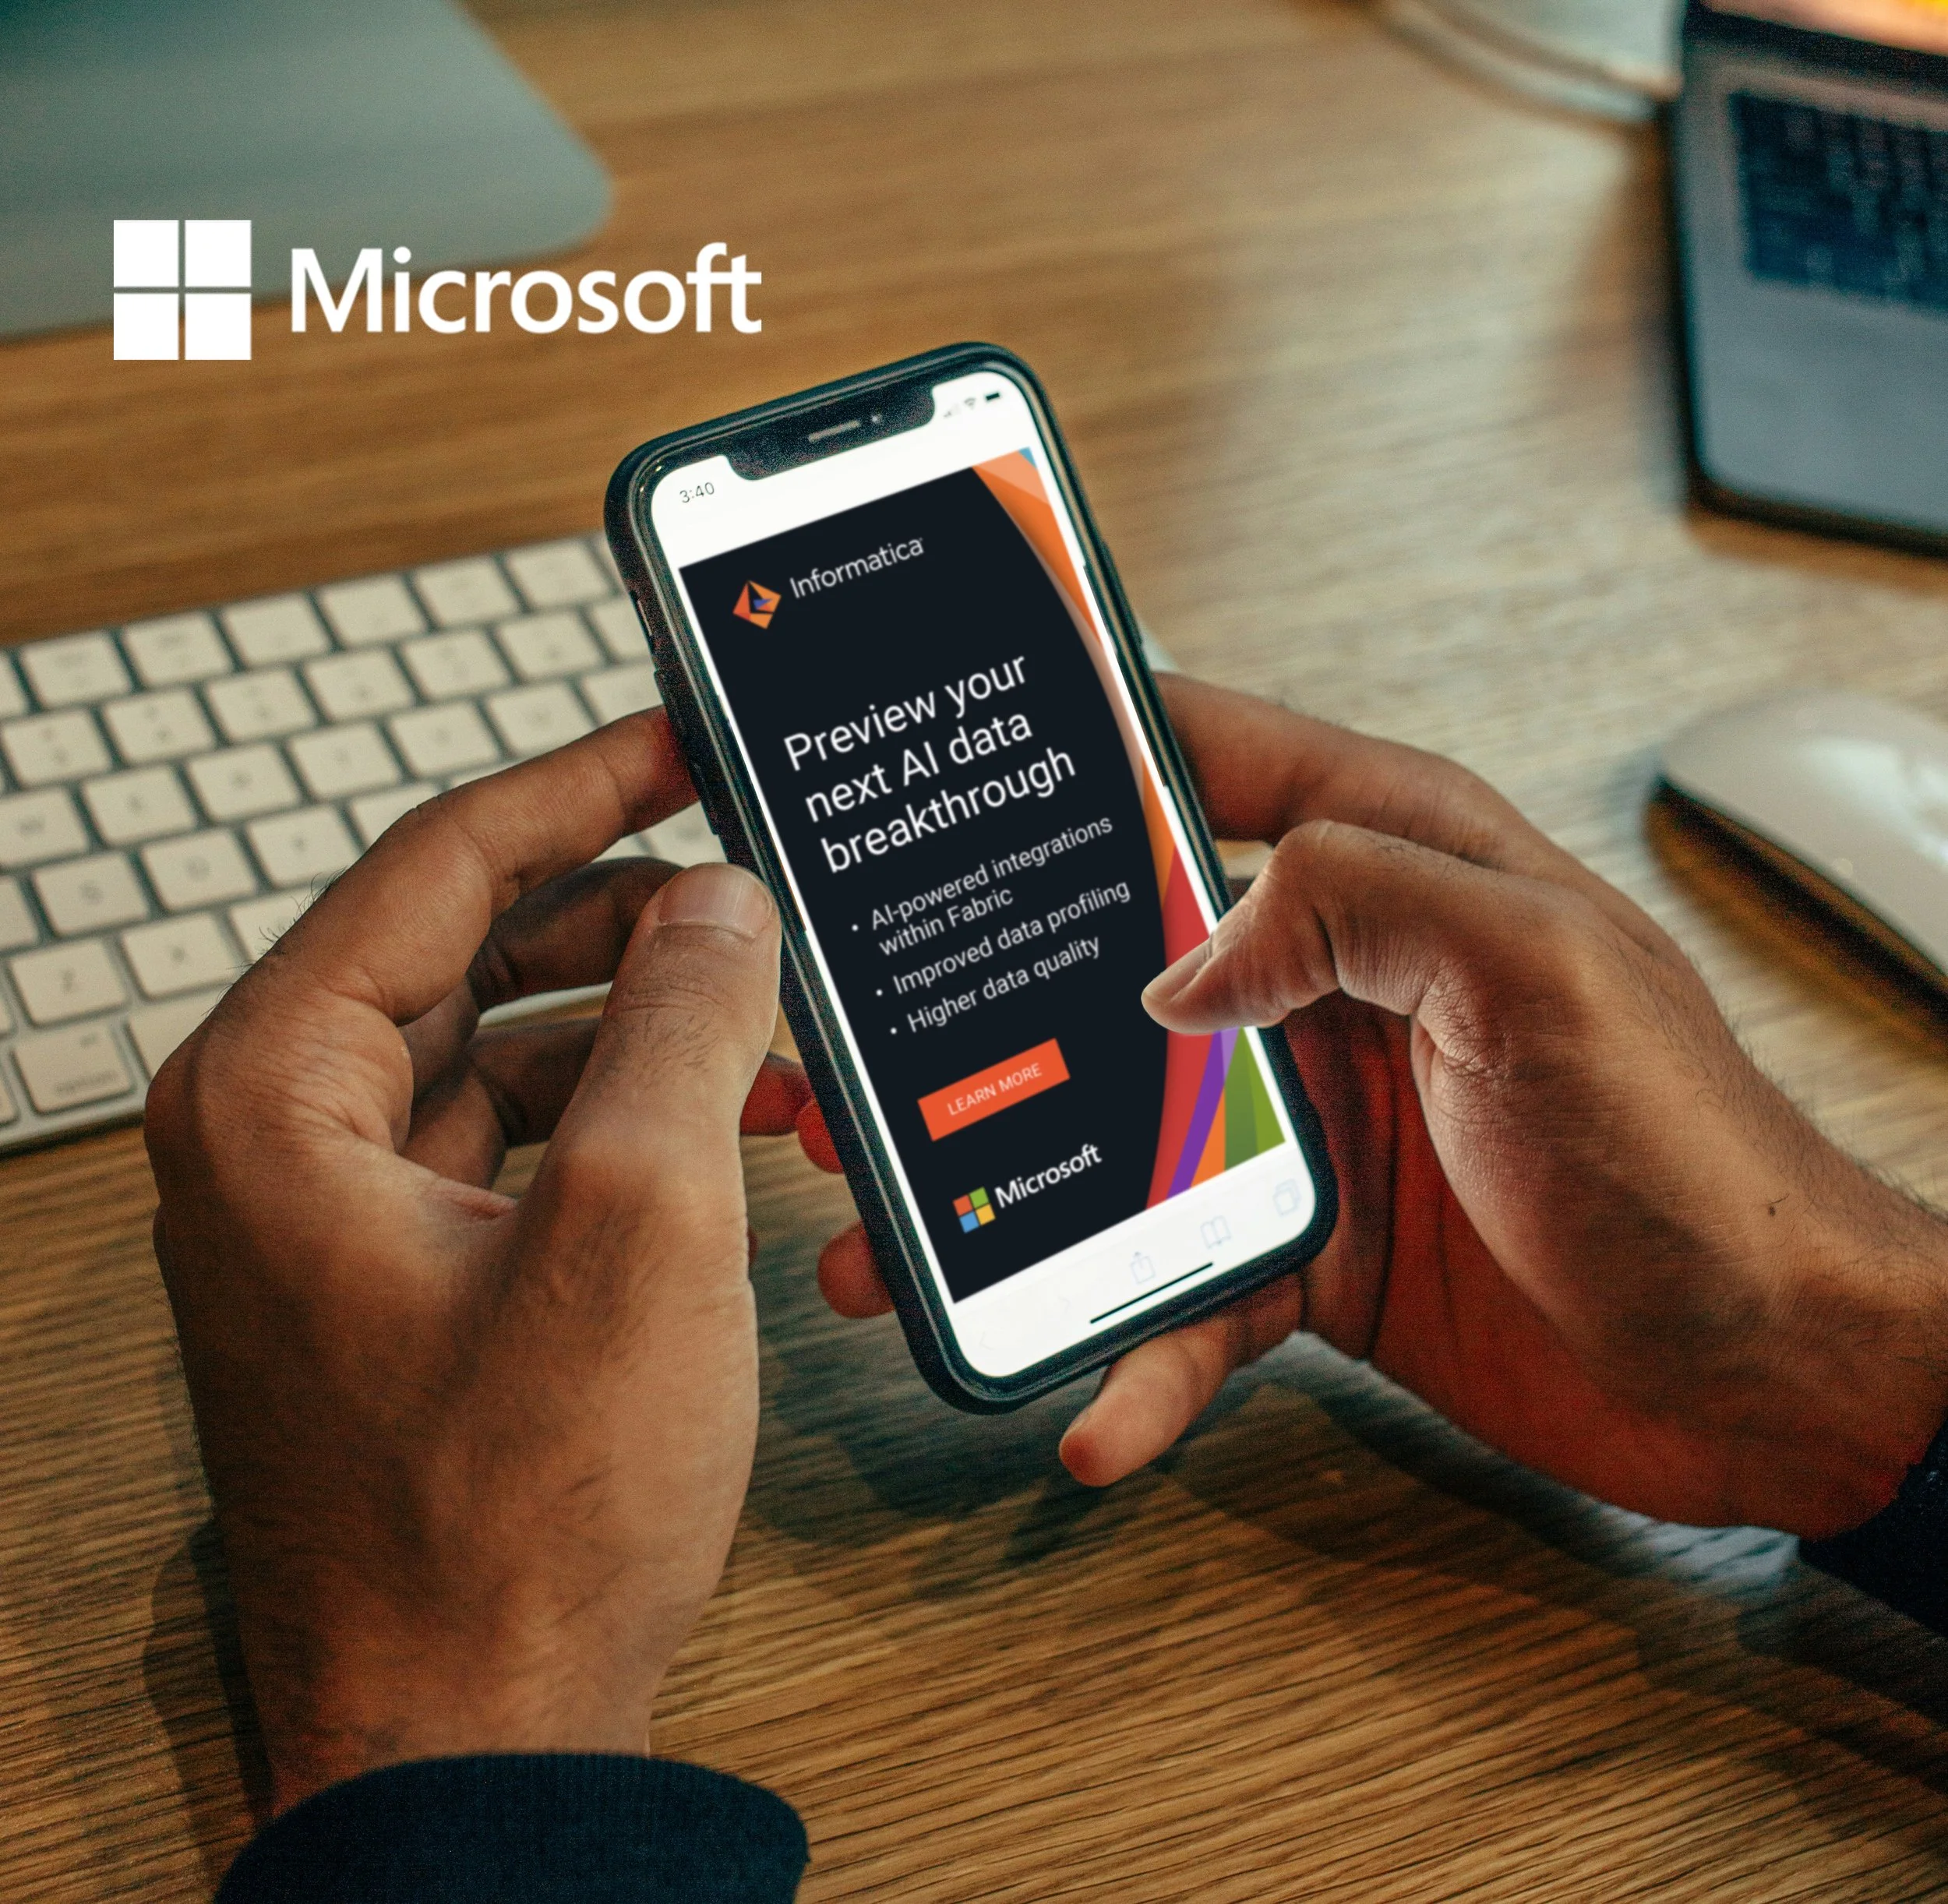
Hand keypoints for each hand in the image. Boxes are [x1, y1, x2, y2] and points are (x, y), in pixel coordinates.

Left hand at [147, 713, 803, 1812]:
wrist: (475, 1739)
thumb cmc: (521, 1511)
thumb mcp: (643, 1221)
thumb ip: (684, 1021)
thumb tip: (718, 900)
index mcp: (277, 1095)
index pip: (437, 864)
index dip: (579, 784)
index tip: (681, 738)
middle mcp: (278, 1141)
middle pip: (465, 947)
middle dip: (621, 910)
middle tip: (746, 877)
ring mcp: (333, 1218)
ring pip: (497, 1044)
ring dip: (634, 1019)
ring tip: (763, 1013)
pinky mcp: (399, 1281)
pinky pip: (511, 1139)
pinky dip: (615, 1111)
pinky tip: (721, 1118)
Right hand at [812, 677, 1947, 1536]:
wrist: (1769, 1373)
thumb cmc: (1694, 1156)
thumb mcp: (1539, 975)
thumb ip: (1359, 904)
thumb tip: (1179, 959)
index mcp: (1392, 870)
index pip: (1209, 762)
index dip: (1085, 742)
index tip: (957, 758)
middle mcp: (1333, 985)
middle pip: (1117, 967)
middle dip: (981, 1007)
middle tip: (856, 1050)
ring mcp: (1313, 1122)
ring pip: (1116, 1137)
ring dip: (1008, 1193)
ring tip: (897, 1243)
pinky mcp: (1315, 1249)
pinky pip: (1188, 1290)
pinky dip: (1135, 1350)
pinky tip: (1094, 1403)